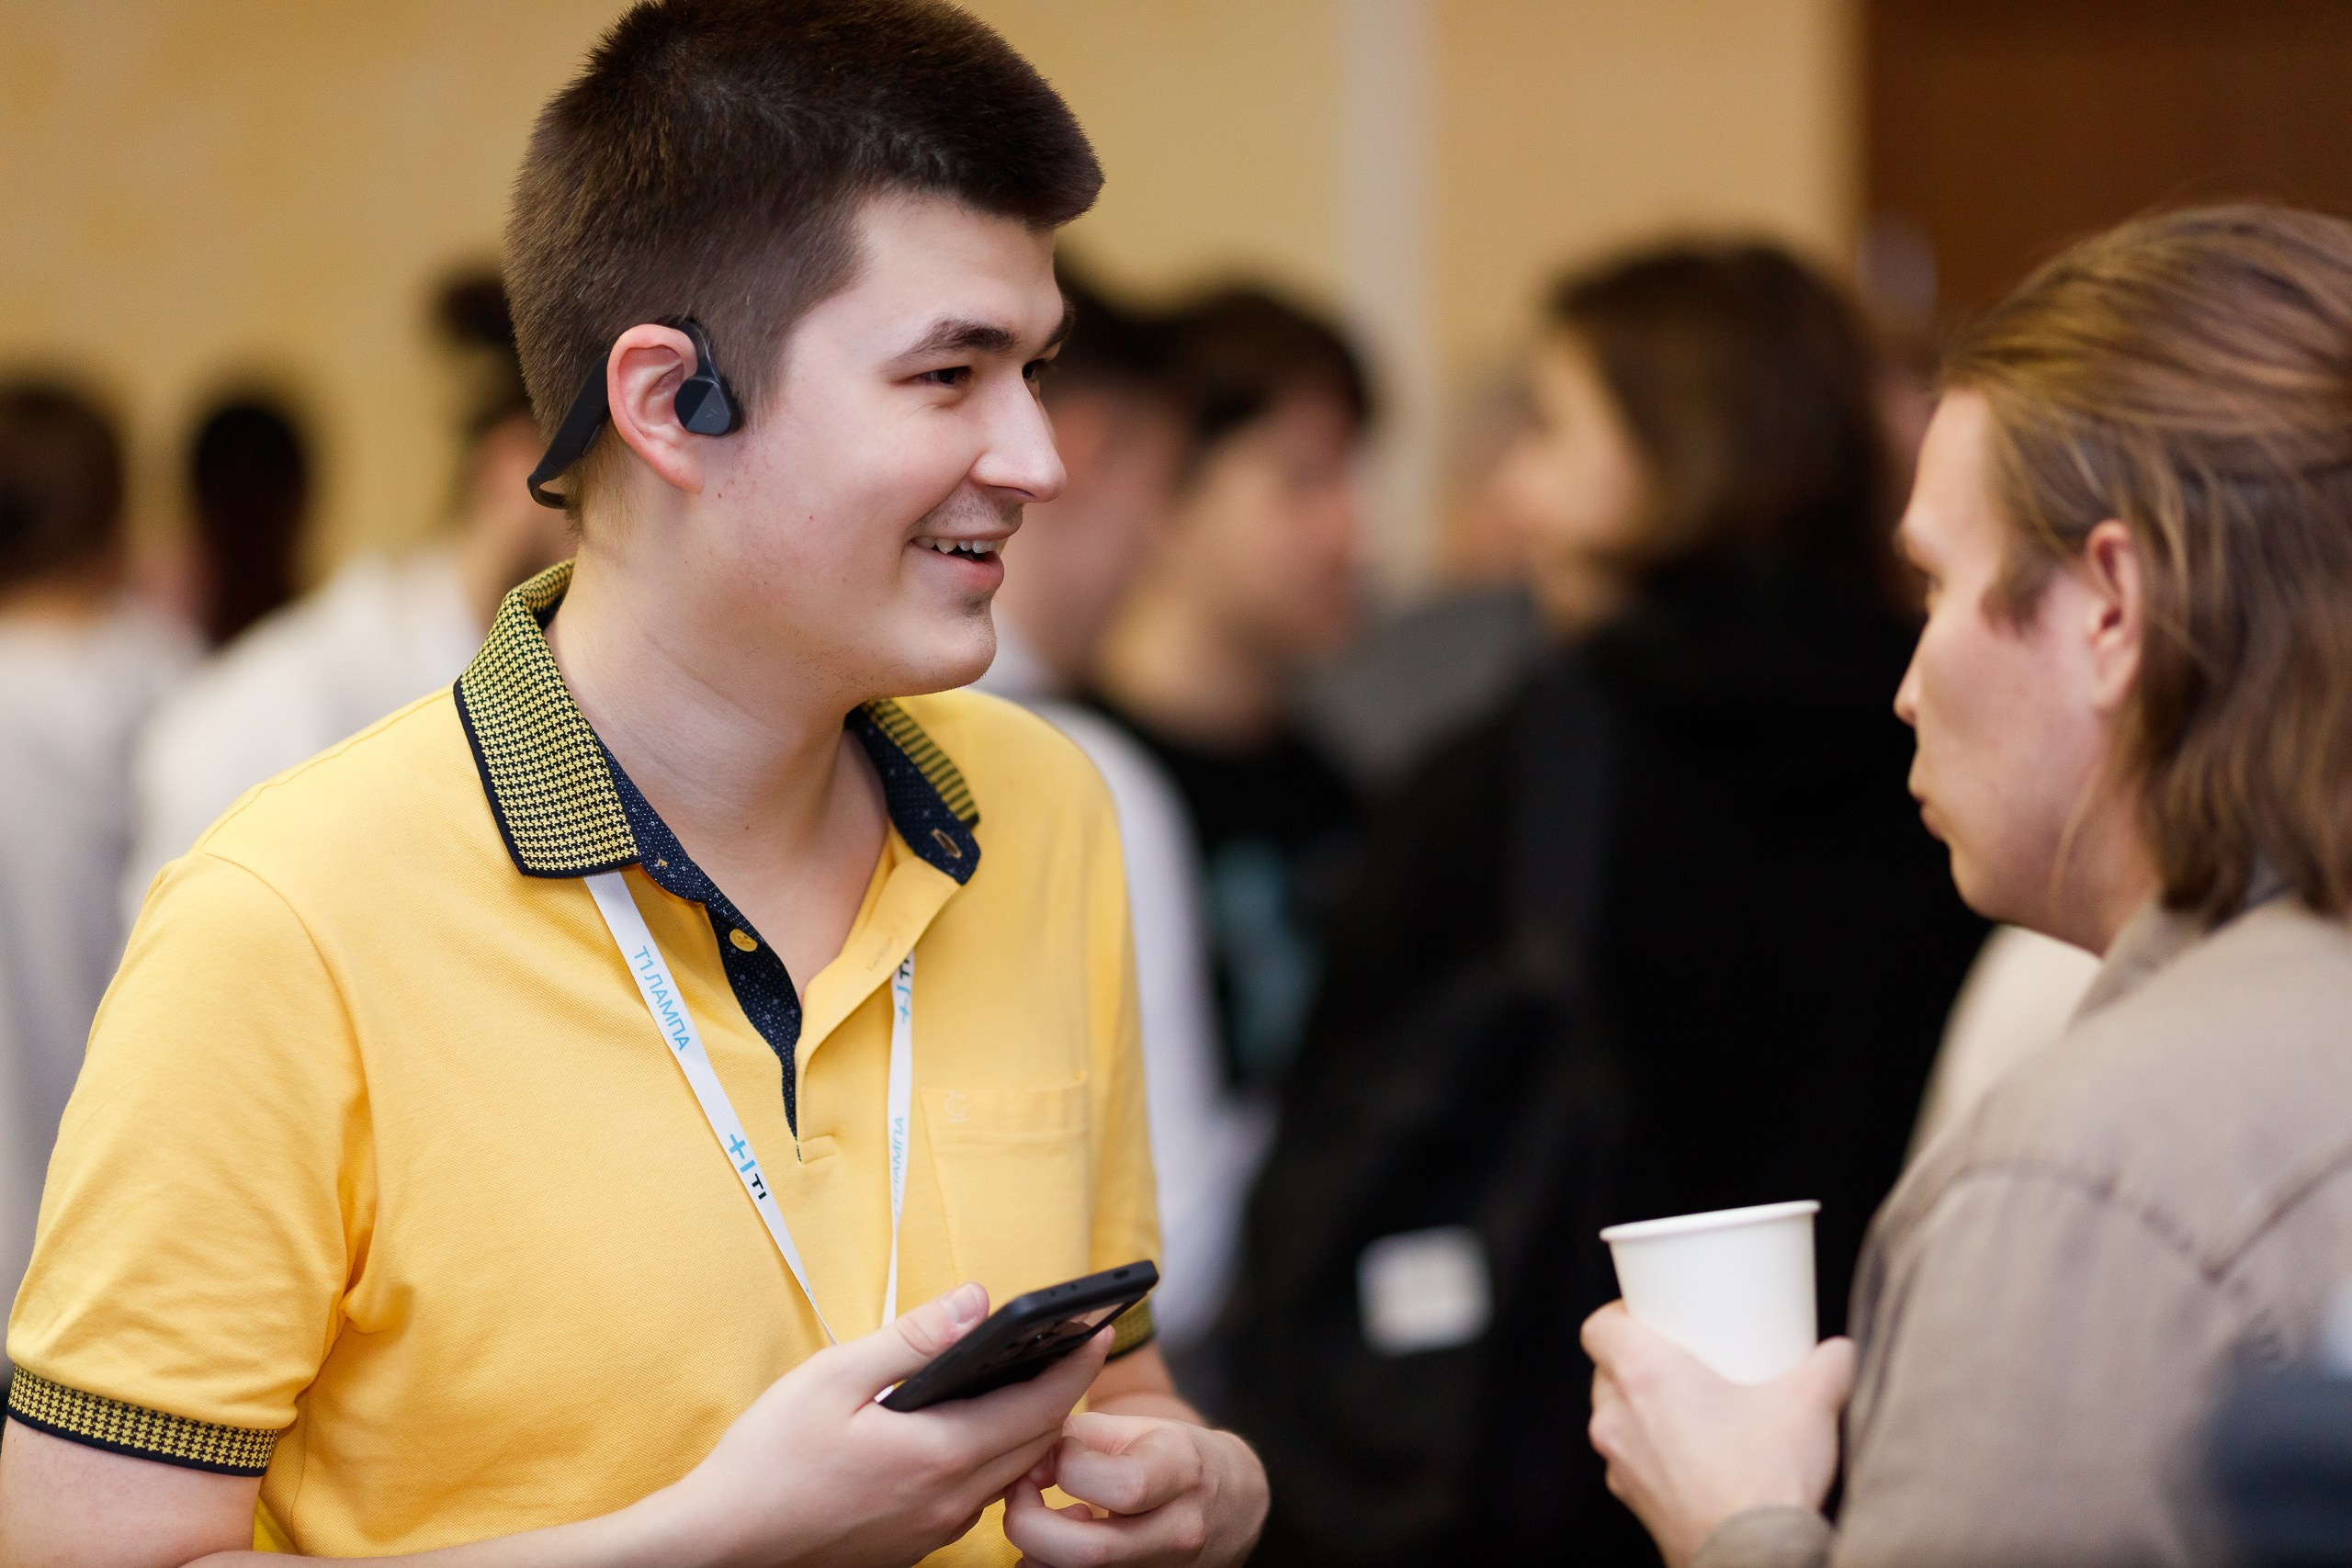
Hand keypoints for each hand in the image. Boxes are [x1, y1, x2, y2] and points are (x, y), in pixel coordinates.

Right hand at [658, 1283, 1111, 1567]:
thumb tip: (977, 1302)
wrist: (722, 1543)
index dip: (1078, 1364)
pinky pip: (976, 1499)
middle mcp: (948, 1502)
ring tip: (1022, 1382)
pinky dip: (991, 1461)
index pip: (1040, 1407)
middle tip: (1068, 1347)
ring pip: (1011, 1476)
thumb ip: (914, 1339)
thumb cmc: (767, 1460)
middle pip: (1037, 1443)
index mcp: (937, 1455)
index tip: (1100, 1328)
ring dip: (1028, 1431)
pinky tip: (965, 1434)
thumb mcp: (833, 1377)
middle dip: (1060, 1394)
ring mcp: (933, 1531)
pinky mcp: (914, 1546)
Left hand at [1002, 1411, 1267, 1566]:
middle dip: (1029, 1525)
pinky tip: (1063, 1543)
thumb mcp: (1137, 1428)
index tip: (1051, 1457)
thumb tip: (1024, 1465)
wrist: (1233, 1504)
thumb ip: (1076, 1437)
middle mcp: (1179, 1532)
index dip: (1066, 1469)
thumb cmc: (1176, 1457)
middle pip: (1090, 1553)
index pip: (1120, 1487)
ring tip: (1047, 1518)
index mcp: (1182, 1472)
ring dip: (1038, 1552)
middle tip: (1019, 1496)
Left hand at [1582, 1301, 1853, 1567]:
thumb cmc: (1767, 1478)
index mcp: (1644, 1375)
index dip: (1621, 1315)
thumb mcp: (1812, 1402)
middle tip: (1682, 1359)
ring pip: (1616, 1418)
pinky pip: (1631, 1461)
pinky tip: (1696, 1457)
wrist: (1754, 1560)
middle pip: (1606, 1371)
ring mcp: (1618, 1464)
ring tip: (1692, 1409)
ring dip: (1643, 1410)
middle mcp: (1617, 1417)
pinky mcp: (1632, 1501)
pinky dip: (1653, 1453)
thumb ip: (1830, 1364)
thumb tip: (1841, 1352)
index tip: (1652, 1316)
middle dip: (1638, 1362)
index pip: (1598, 1327)